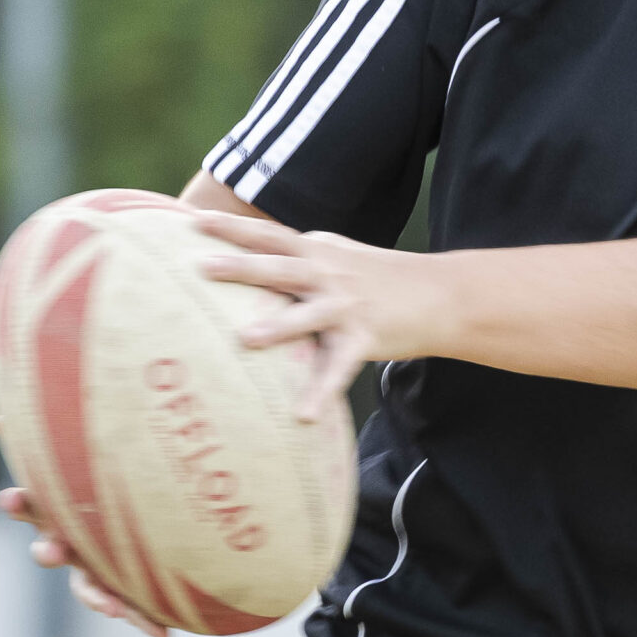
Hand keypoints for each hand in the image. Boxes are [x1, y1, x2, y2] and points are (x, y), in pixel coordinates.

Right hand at [0, 419, 169, 636]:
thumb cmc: (114, 481)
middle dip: (48, 551)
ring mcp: (96, 570)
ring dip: (98, 599)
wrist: (145, 531)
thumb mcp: (97, 454)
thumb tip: (3, 411)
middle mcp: (71, 543)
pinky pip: (136, 608)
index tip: (10, 498)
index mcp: (60, 511)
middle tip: (48, 550)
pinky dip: (146, 623)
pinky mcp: (126, 590)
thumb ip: (60, 435)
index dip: (19, 503)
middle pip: (51, 549)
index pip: (32, 505)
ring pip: (89, 588)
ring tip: (112, 609)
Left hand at [194, 211, 435, 421]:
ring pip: (307, 316)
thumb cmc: (381, 277)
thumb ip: (300, 254)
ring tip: (246, 340)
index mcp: (318, 252)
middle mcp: (329, 274)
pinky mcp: (364, 338)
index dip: (233, 227)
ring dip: (277, 327)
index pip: (269, 235)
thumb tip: (255, 250)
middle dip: (241, 266)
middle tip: (202, 266)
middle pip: (279, 267)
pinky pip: (339, 369)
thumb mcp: (340, 255)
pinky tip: (303, 416)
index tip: (193, 220)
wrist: (442, 294)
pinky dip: (321, 393)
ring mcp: (347, 307)